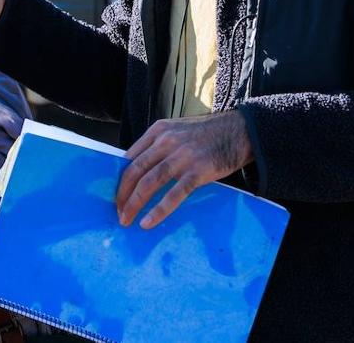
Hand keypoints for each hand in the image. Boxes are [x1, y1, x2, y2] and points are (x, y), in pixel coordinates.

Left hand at [115, 111, 253, 229]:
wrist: (239, 131)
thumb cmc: (207, 133)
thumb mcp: (177, 130)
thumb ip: (159, 145)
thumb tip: (141, 170)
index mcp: (158, 131)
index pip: (130, 157)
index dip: (119, 179)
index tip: (115, 195)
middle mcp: (166, 142)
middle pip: (136, 171)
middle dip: (122, 195)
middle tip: (118, 212)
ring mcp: (182, 157)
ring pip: (150, 183)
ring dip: (134, 204)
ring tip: (127, 219)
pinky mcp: (198, 172)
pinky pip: (174, 195)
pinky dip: (158, 210)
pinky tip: (148, 222)